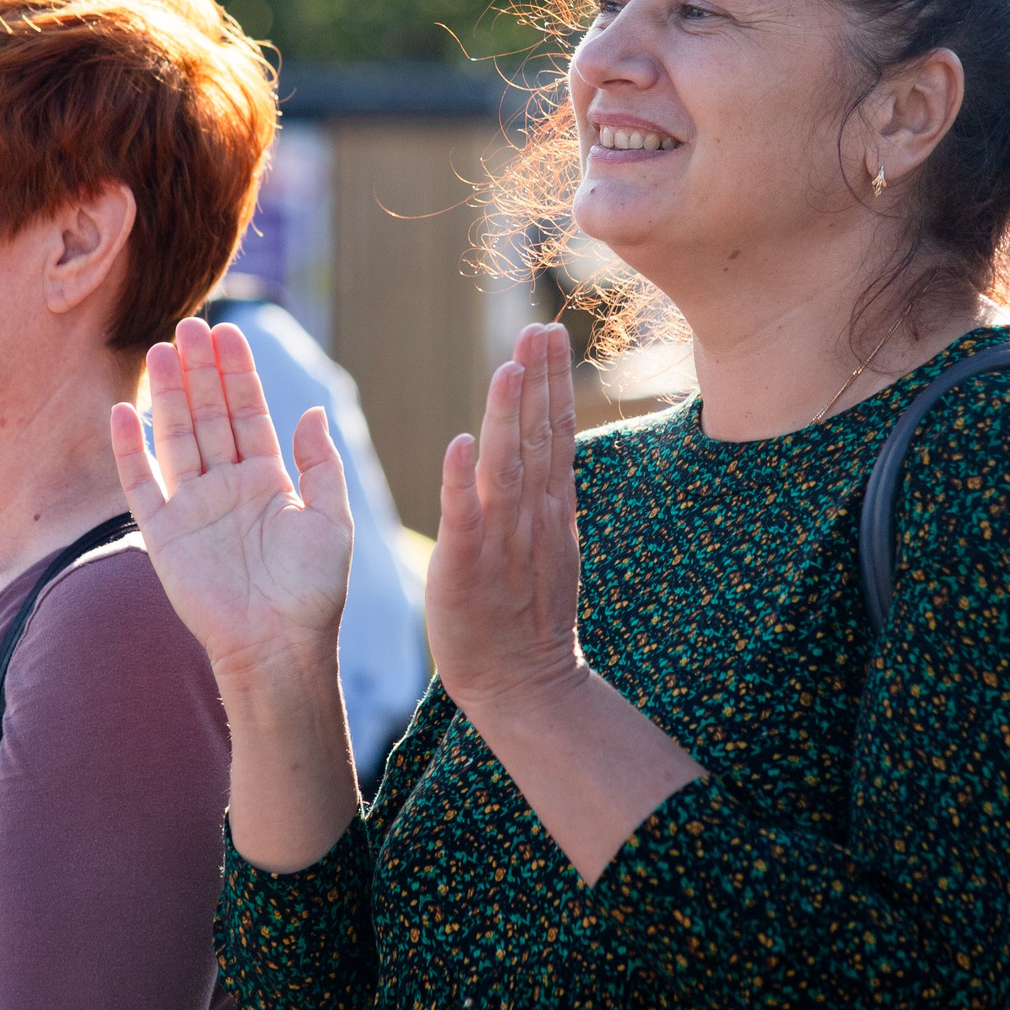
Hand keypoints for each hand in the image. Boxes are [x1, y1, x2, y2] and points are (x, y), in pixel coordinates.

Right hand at [113, 317, 354, 687]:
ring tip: (160, 350)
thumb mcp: (332, 518)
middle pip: (210, 416)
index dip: (239, 374)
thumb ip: (320, 463)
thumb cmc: (314, 590)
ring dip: (169, 395)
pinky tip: (124, 412)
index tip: (228, 334)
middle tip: (189, 325)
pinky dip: (131, 449)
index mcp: (270, 481)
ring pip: (177, 438)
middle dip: (201, 371)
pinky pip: (142, 484)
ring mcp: (194, 508)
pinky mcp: (164, 535)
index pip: (250, 414)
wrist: (279, 645)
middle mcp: (228, 487)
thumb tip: (312, 410)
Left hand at [421, 322, 702, 882]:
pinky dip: (462, 480)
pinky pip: (466, 517)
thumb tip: (542, 441)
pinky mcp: (468, 565)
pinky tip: (456, 444)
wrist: (524, 684)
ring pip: (508, 465)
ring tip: (508, 365)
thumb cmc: (528, 613)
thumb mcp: (547, 542)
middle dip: (540, 379)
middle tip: (540, 325)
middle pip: (539, 436)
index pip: (553, 430)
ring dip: (508, 415)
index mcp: (548, 506)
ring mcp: (502, 539)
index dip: (552, 380)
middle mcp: (532, 515)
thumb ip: (544, 491)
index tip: (549, 330)